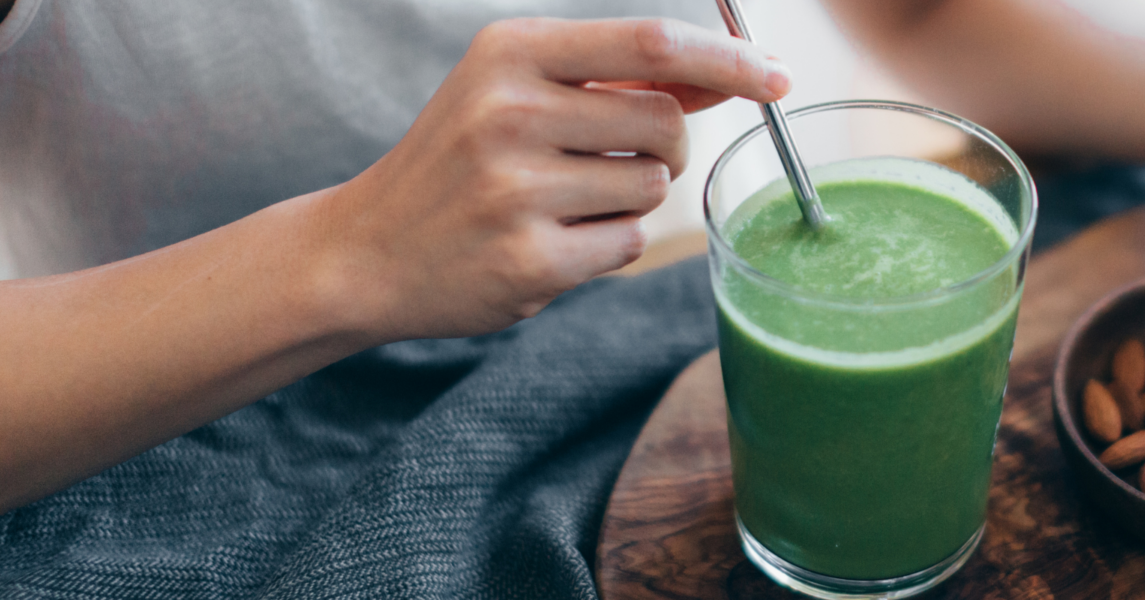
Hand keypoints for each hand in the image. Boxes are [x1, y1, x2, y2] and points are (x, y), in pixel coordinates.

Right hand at [314, 18, 788, 340]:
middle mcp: (509, 112)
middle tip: (613, 160)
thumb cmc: (462, 161)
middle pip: (665, 122)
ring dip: (629, 200)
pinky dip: (607, 246)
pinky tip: (547, 242)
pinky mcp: (528, 260)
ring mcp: (515, 190)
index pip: (652, 43)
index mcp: (511, 52)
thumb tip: (734, 70)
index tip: (778, 75)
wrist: (367, 249)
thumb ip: (624, 80)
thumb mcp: (521, 93)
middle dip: (667, 145)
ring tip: (559, 202)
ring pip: (651, 187)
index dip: (727, 59)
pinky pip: (628, 246)